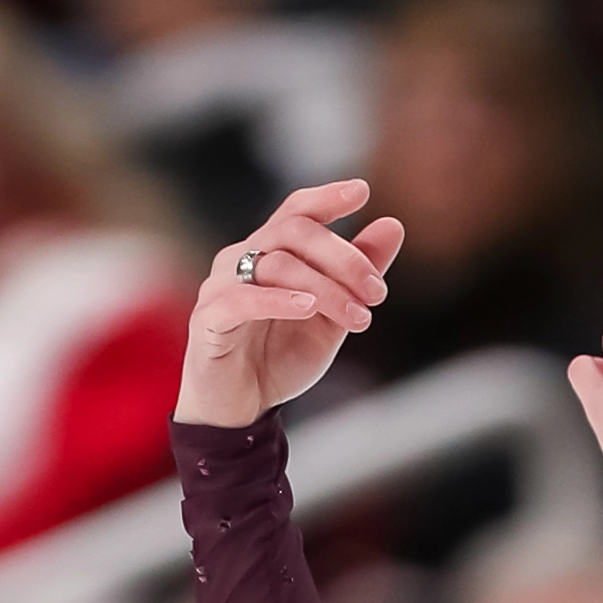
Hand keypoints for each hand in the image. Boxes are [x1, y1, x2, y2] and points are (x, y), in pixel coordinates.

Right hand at [176, 177, 402, 428]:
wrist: (241, 410)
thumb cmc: (279, 358)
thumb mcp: (332, 316)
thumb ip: (357, 273)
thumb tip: (393, 225)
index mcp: (270, 252)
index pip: (297, 210)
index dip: (327, 197)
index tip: (362, 192)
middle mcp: (242, 258)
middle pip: (294, 231)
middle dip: (344, 257)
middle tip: (378, 292)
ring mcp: (221, 285)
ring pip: (276, 264)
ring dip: (326, 289)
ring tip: (358, 318)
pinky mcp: (208, 319)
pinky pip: (240, 299)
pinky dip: (278, 301)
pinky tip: (307, 308)